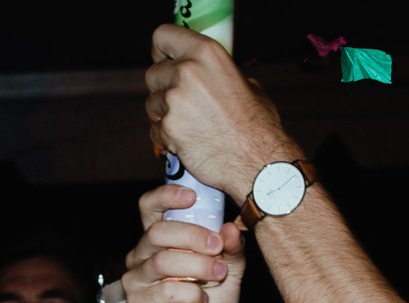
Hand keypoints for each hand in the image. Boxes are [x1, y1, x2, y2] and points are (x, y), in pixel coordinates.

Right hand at [123, 185, 246, 302]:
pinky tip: (203, 299)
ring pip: (162, 261)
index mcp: (158, 238)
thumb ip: (231, 247)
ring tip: (218, 275)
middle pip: (157, 232)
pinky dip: (191, 293)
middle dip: (192, 236)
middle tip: (217, 247)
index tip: (192, 197)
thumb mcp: (229, 267)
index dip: (165, 196)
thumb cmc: (212, 298)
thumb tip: (230, 227)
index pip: (149, 207)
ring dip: (197, 266)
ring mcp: (136, 279)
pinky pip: (165, 290)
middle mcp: (141, 255)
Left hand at [144, 23, 293, 200]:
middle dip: (163, 89)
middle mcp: (187, 71)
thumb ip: (217, 74)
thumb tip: (206, 74)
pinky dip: (166, 138)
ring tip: (189, 125)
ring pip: (151, 104)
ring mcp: (174, 100)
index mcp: (206, 53)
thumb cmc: (256, 125)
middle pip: (153, 74)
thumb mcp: (245, 83)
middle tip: (181, 102)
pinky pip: (155, 130)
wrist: (257, 160)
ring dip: (163, 114)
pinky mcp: (167, 128)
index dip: (161, 51)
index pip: (163, 36)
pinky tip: (187, 142)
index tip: (164, 60)